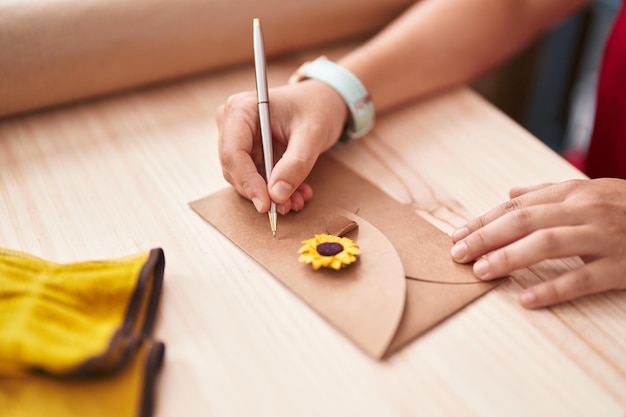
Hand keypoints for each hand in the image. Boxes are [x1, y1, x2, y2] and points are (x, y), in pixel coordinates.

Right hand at [216, 79, 346, 214]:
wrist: (322, 102)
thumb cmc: (316, 107)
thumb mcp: (312, 134)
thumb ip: (296, 164)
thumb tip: (276, 195)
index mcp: (242, 109)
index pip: (233, 153)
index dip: (247, 182)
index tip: (266, 204)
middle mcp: (233, 124)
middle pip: (235, 169)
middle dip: (261, 192)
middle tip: (288, 206)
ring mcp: (239, 140)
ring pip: (245, 179)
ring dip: (271, 195)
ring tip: (298, 199)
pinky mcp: (249, 153)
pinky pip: (256, 179)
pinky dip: (276, 190)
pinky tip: (297, 193)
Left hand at [450, 178, 625, 307]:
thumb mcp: (592, 192)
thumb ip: (548, 192)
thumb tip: (509, 193)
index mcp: (575, 193)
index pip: (518, 206)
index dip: (484, 220)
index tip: (457, 235)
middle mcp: (586, 209)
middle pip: (525, 221)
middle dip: (486, 237)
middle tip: (458, 253)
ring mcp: (605, 237)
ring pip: (548, 243)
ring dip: (509, 257)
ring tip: (481, 271)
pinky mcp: (623, 266)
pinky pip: (583, 279)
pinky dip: (552, 289)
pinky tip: (526, 299)